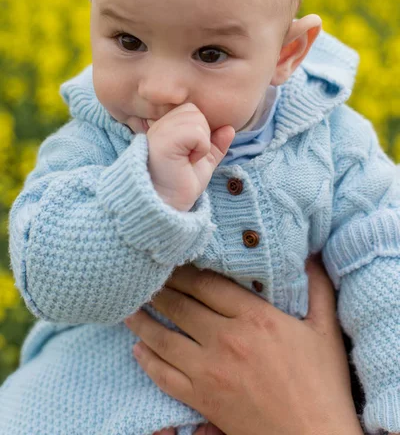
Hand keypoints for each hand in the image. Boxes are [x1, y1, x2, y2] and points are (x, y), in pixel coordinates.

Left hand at [125, 258, 363, 434]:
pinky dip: (147, 360)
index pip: (208, 284)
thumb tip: (311, 254)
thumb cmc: (323, 387)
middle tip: (143, 276)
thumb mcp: (326, 331)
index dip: (185, 270)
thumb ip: (319, 288)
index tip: (171, 260)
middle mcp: (226, 340)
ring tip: (128, 306)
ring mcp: (210, 371)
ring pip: (164, 338)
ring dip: (142, 320)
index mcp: (255, 318)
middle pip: (181, 305)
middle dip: (160, 288)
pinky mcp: (202, 399)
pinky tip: (136, 349)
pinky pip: (164, 376)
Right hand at [147, 103, 234, 210]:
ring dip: (201, 143)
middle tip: (190, 156)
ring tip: (189, 159)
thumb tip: (229, 128)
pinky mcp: (164, 140)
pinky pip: (196, 131)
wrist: (168, 204)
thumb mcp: (203, 161)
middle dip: (202, 134)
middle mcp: (159, 125)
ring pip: (197, 119)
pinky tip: (189, 161)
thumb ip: (215, 144)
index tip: (191, 154)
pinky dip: (201, 148)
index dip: (200, 131)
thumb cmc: (181, 184)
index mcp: (166, 127)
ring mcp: (160, 131)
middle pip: (194, 111)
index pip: (191, 110)